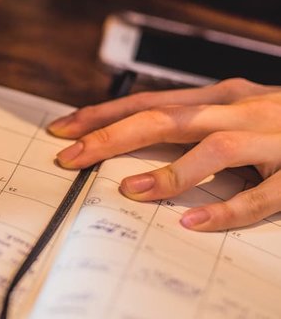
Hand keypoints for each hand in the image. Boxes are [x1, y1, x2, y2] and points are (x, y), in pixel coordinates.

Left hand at [48, 78, 280, 231]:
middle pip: (165, 118)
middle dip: (112, 136)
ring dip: (169, 170)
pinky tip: (195, 223)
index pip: (148, 101)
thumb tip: (131, 135)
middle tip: (70, 157)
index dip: (101, 114)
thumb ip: (192, 120)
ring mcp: (272, 138)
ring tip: (128, 189)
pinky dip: (228, 209)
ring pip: (214, 148)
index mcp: (219, 95)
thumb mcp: (235, 108)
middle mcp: (240, 109)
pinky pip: (264, 194)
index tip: (60, 128)